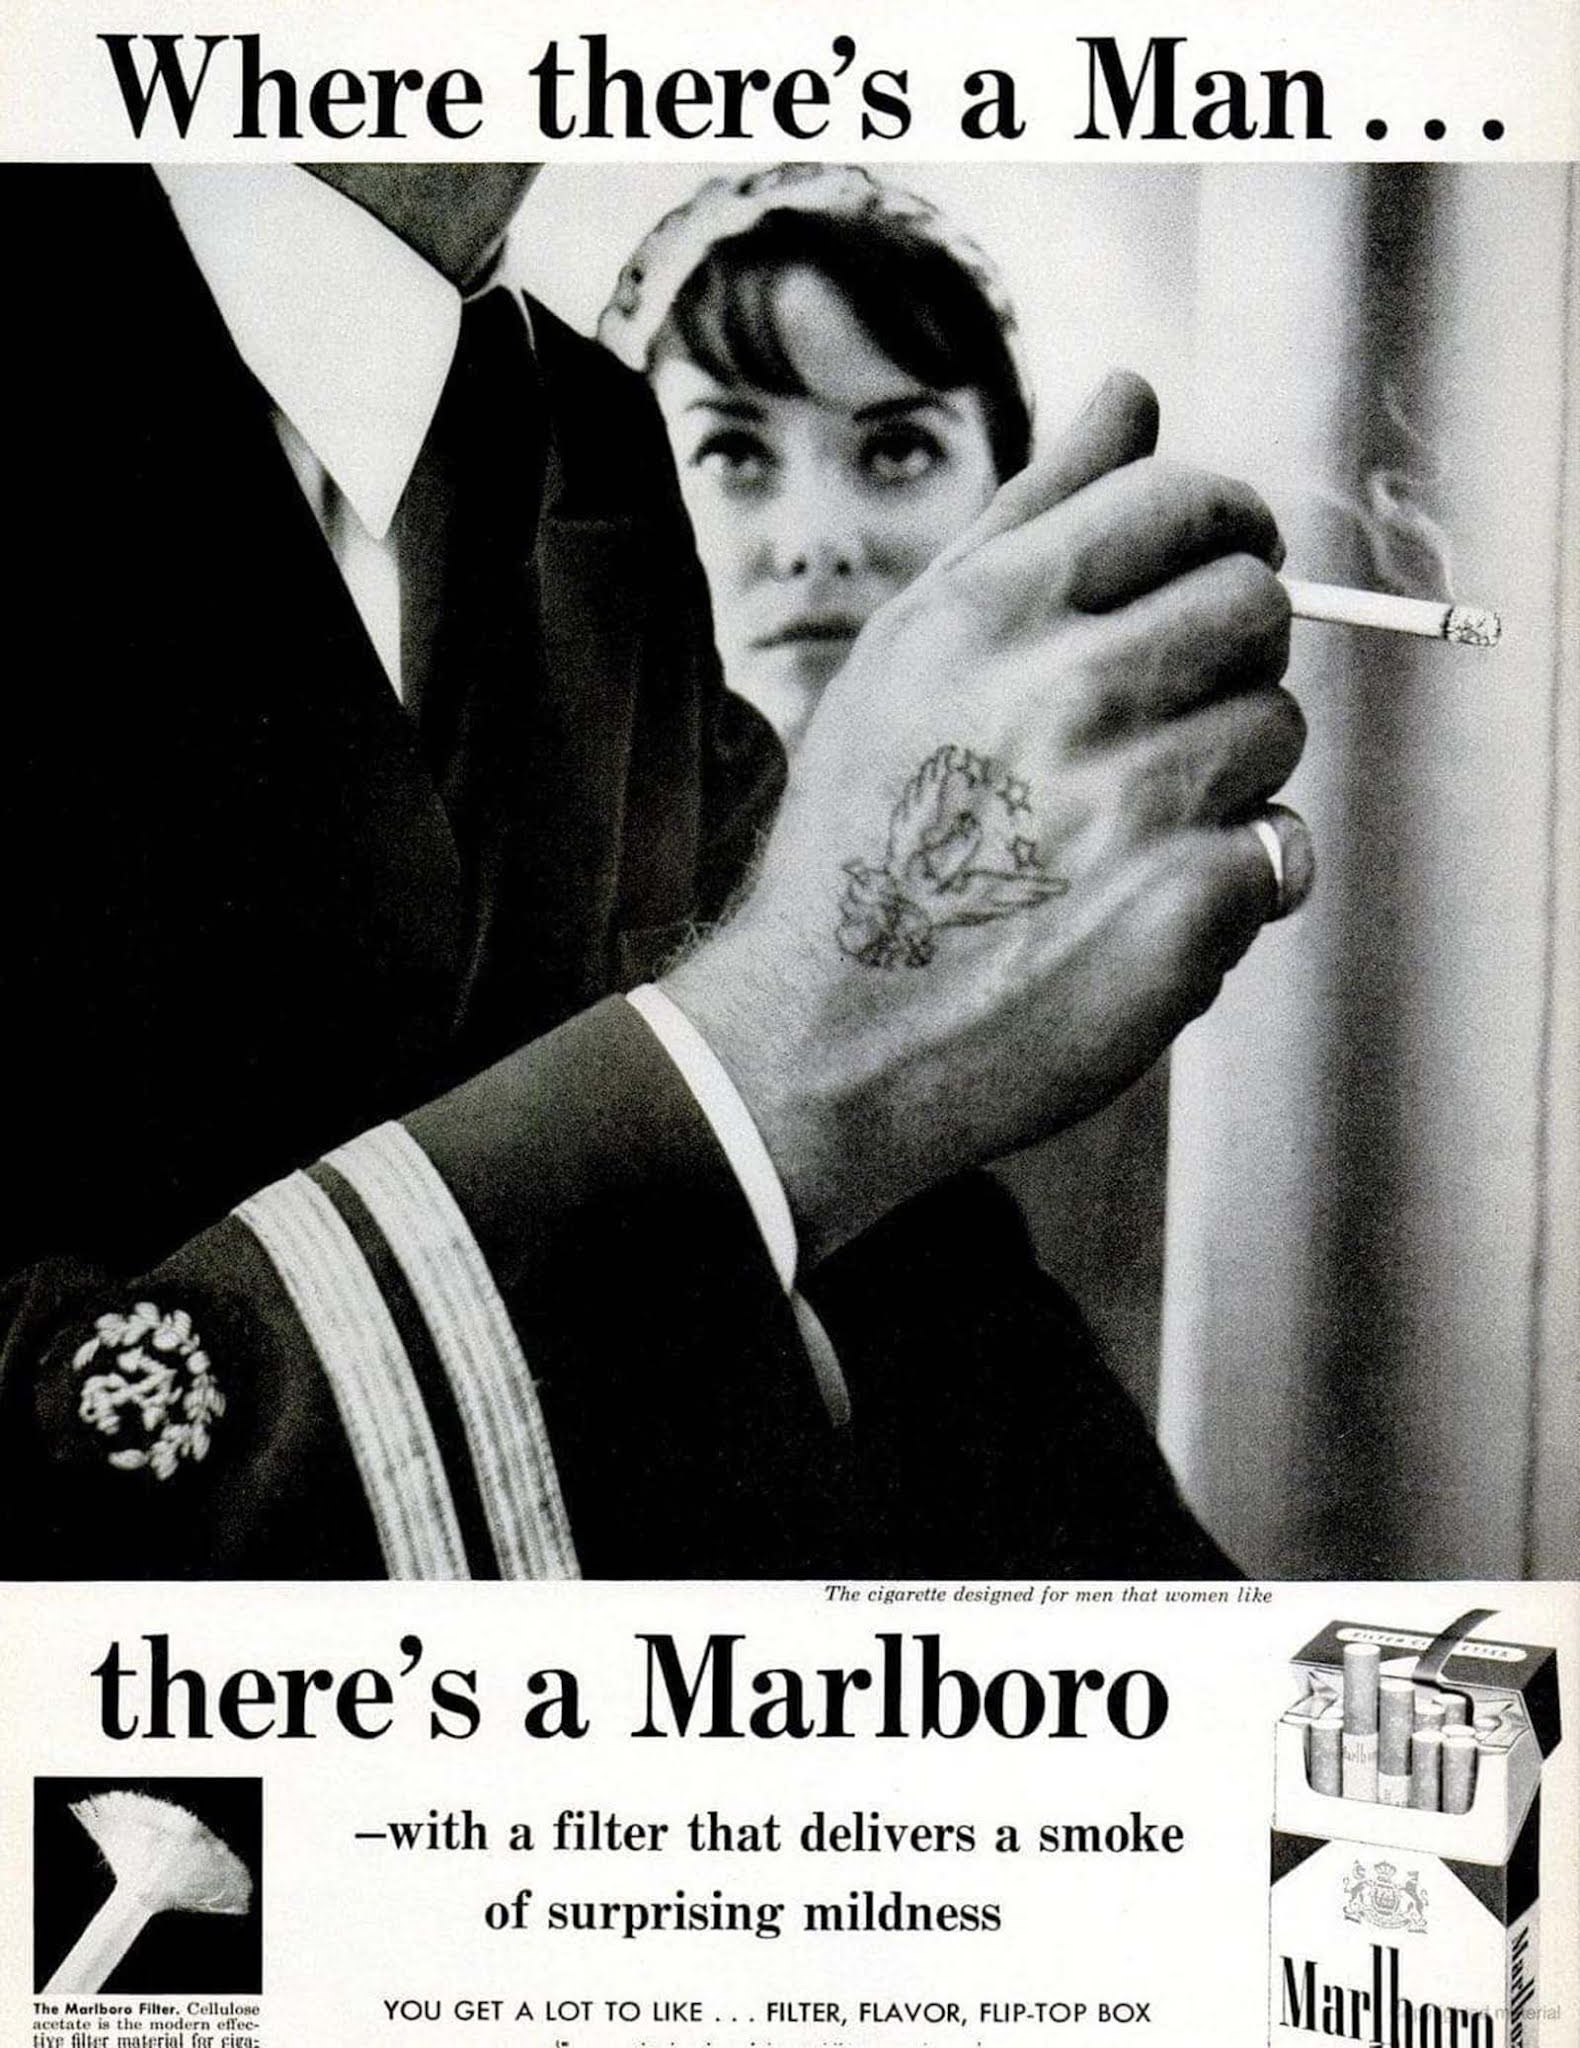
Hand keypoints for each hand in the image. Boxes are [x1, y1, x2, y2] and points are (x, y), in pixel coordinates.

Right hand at [665, 373, 1311, 1264]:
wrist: (823, 1034)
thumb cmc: (864, 830)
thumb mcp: (912, 649)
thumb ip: (1031, 513)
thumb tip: (1131, 390)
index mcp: (997, 609)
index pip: (1190, 504)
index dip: (1225, 532)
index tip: (1215, 573)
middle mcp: (1068, 688)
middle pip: (1259, 607)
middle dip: (1228, 655)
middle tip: (1159, 721)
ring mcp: (1131, 803)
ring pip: (1276, 734)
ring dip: (1227, 778)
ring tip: (1126, 830)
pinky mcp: (1180, 912)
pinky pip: (1278, 853)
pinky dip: (1230, 885)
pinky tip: (1139, 909)